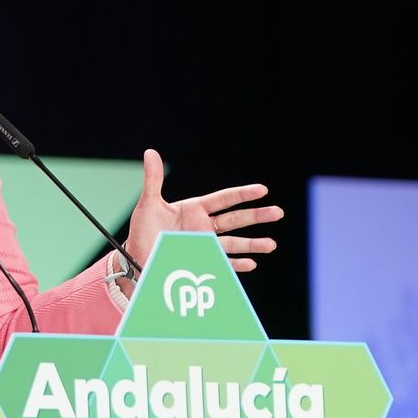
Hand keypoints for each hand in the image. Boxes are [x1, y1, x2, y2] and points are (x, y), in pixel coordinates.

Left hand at [121, 149, 282, 288]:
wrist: (138, 259)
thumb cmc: (143, 231)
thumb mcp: (148, 205)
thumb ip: (153, 180)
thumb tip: (150, 152)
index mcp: (195, 210)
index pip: (224, 199)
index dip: (243, 194)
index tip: (262, 190)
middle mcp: (204, 227)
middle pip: (236, 220)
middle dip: (257, 216)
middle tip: (278, 212)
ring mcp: (205, 245)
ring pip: (235, 243)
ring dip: (253, 244)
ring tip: (271, 245)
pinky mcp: (202, 262)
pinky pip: (223, 263)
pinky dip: (237, 264)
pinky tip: (251, 263)